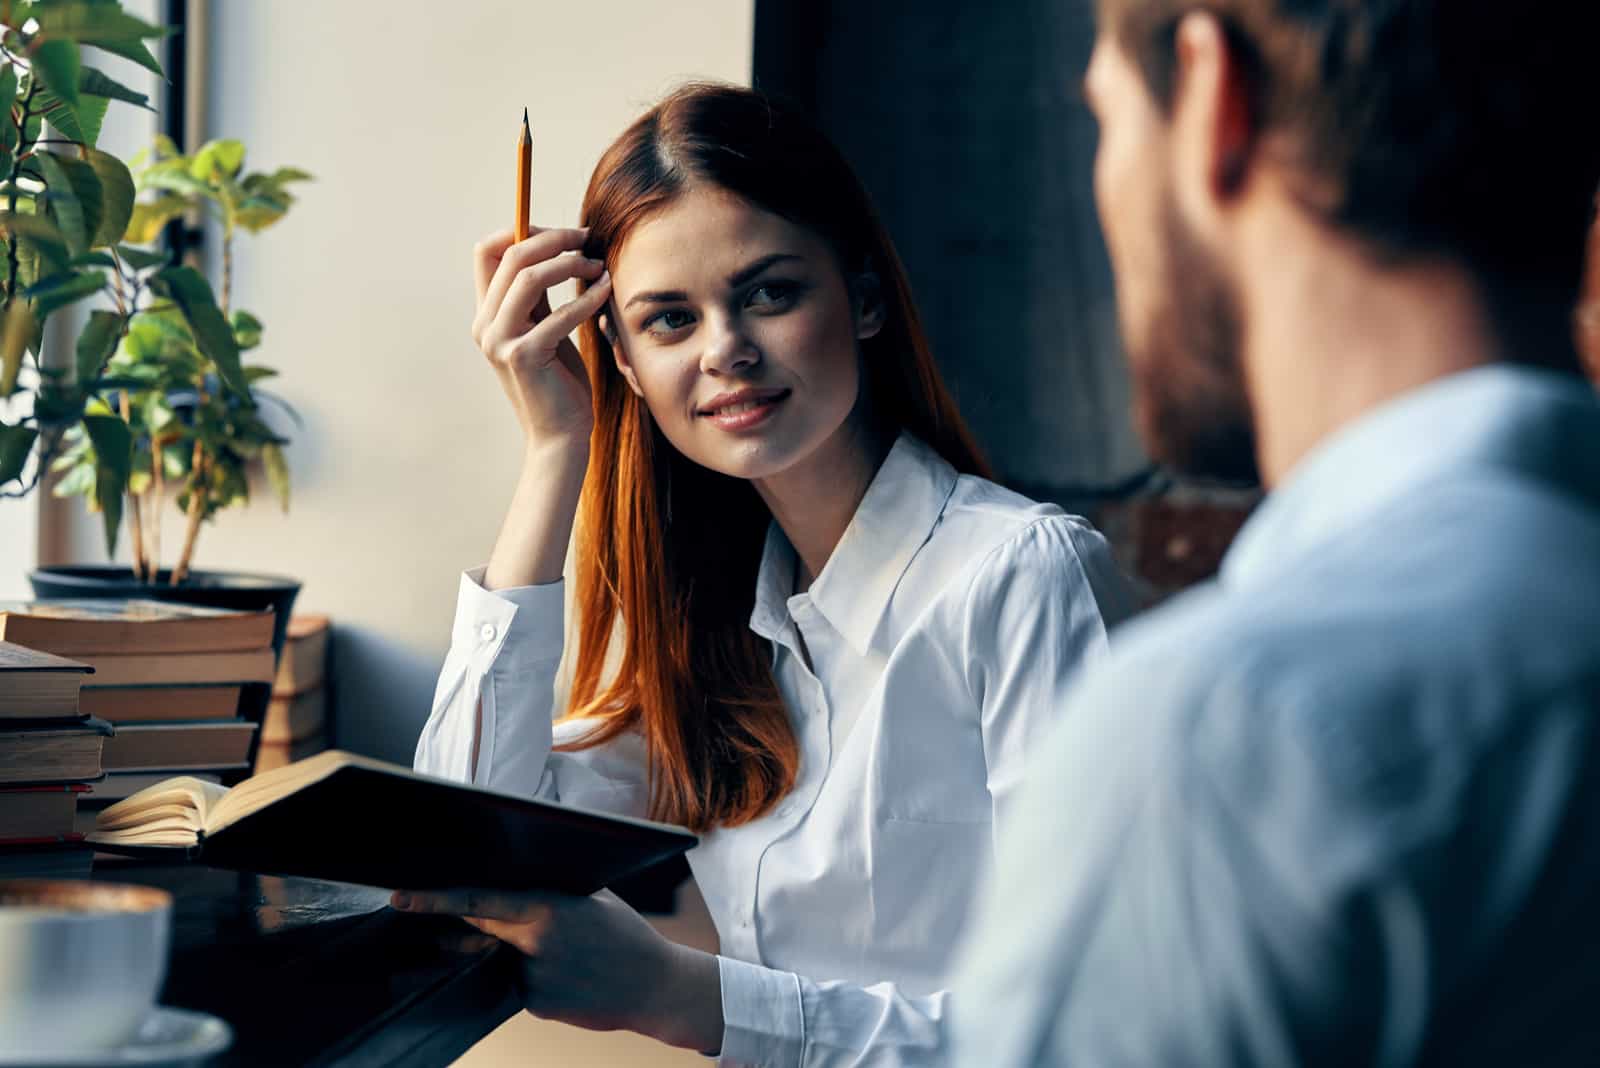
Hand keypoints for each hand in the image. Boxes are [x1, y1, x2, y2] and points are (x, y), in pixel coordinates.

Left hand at [391, 887, 723, 1053]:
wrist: (657, 986)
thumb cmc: (626, 935)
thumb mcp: (591, 897)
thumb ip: (547, 891)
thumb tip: (507, 882)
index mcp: (546, 908)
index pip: (478, 901)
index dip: (436, 899)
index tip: (400, 898)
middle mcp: (534, 943)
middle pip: (479, 931)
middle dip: (458, 927)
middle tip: (443, 917)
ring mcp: (533, 978)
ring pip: (502, 959)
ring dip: (515, 953)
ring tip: (567, 952)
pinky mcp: (535, 1004)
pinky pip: (519, 983)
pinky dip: (535, 977)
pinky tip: (571, 976)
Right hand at [470, 227, 610, 448]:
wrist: (559, 435)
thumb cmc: (559, 382)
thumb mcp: (542, 331)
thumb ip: (537, 298)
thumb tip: (553, 249)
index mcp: (486, 315)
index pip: (487, 252)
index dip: (522, 231)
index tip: (562, 233)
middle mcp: (485, 325)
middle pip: (511, 256)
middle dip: (554, 239)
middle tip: (587, 237)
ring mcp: (500, 341)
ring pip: (530, 277)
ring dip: (569, 263)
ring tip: (598, 265)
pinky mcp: (524, 357)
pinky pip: (559, 314)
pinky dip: (586, 296)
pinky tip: (606, 289)